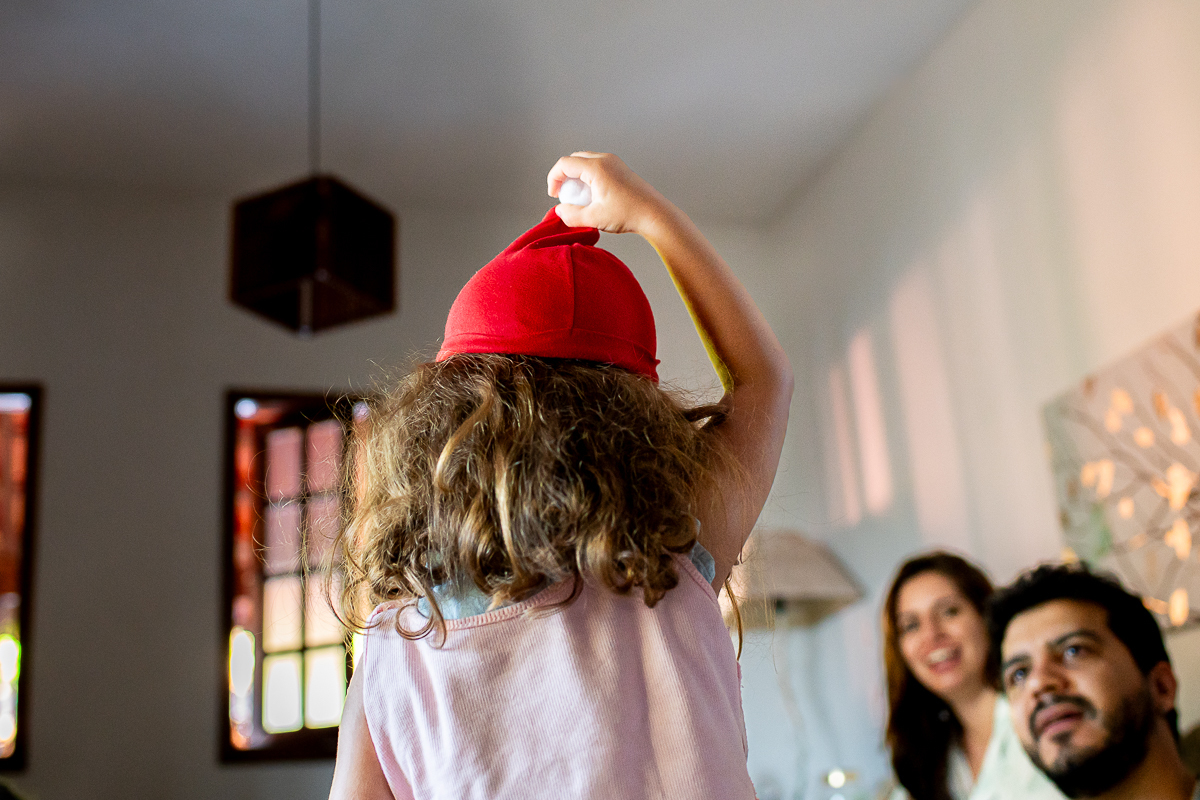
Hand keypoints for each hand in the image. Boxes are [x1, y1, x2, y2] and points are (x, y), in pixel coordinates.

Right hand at [547, 152, 672, 235]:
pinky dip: (588, 177)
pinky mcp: (620, 169)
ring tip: (577, 196)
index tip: (554, 195)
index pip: (564, 164)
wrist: (655, 214)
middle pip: (574, 159)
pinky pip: (597, 166)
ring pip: (585, 161)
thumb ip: (572, 215)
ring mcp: (614, 162)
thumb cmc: (629, 214)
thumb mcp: (594, 218)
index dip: (554, 179)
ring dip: (576, 176)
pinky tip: (592, 195)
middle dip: (564, 176)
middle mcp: (605, 159)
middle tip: (563, 195)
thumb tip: (560, 211)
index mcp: (596, 167)